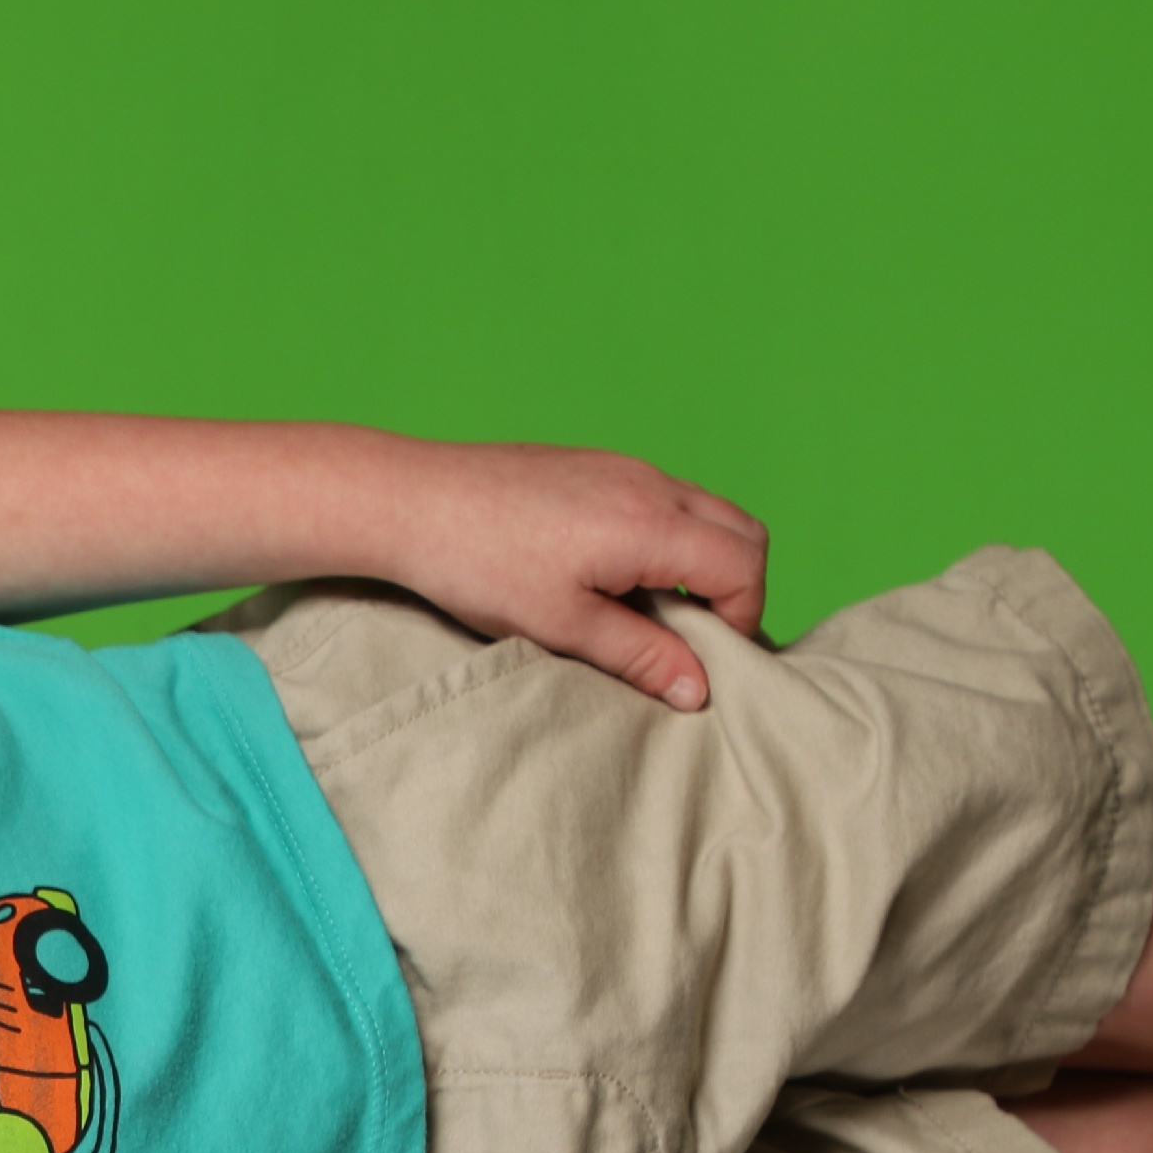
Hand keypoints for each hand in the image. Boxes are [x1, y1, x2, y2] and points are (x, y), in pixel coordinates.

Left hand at [370, 439, 770, 711]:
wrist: (407, 500)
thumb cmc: (476, 563)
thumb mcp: (561, 625)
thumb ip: (639, 654)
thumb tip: (698, 690)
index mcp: (652, 523)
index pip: (744, 566)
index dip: (742, 618)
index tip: (704, 657)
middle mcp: (651, 483)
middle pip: (742, 531)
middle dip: (735, 587)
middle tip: (691, 635)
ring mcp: (624, 466)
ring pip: (705, 510)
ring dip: (700, 560)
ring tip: (648, 609)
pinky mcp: (594, 462)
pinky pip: (662, 496)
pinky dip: (667, 536)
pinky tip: (612, 573)